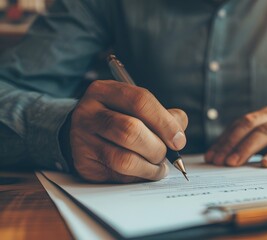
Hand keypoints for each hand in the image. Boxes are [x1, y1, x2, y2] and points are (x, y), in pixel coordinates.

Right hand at [70, 80, 187, 182]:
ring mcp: (82, 140)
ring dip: (150, 167)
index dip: (165, 122)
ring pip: (124, 159)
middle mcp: (89, 113)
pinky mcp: (85, 165)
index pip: (140, 101)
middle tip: (166, 154)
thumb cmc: (118, 118)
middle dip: (157, 147)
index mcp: (104, 91)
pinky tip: (145, 171)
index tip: (179, 140)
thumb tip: (179, 135)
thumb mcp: (135, 107)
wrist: (80, 133)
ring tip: (159, 166)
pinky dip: (139, 176)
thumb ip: (162, 115)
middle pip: (131, 131)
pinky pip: (119, 176)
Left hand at [204, 106, 266, 166]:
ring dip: (247, 148)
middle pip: (249, 125)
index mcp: (265, 114)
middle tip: (218, 160)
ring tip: (234, 162)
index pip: (239, 124)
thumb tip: (225, 156)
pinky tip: (266, 163)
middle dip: (230, 143)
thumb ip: (253, 141)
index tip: (210, 155)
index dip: (223, 139)